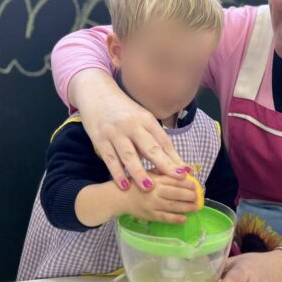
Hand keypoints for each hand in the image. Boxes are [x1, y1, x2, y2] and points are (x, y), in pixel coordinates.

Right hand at [72, 70, 186, 189]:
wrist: (96, 94)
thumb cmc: (124, 111)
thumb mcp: (141, 119)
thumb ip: (154, 138)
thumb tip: (174, 162)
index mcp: (146, 119)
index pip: (163, 141)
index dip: (174, 158)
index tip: (185, 172)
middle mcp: (132, 125)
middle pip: (149, 147)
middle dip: (164, 164)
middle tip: (176, 178)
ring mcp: (115, 132)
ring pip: (129, 155)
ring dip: (139, 172)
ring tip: (148, 187)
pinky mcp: (100, 139)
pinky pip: (110, 159)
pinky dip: (117, 173)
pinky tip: (124, 185)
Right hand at [125, 172, 199, 223]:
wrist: (119, 197)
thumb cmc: (137, 183)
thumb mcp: (149, 173)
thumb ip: (164, 171)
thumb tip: (184, 170)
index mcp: (156, 179)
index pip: (174, 180)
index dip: (187, 183)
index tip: (196, 185)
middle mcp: (155, 191)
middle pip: (176, 193)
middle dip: (189, 195)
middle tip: (198, 197)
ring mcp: (152, 204)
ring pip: (172, 206)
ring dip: (186, 207)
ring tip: (196, 207)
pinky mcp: (150, 215)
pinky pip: (164, 218)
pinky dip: (174, 219)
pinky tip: (183, 219)